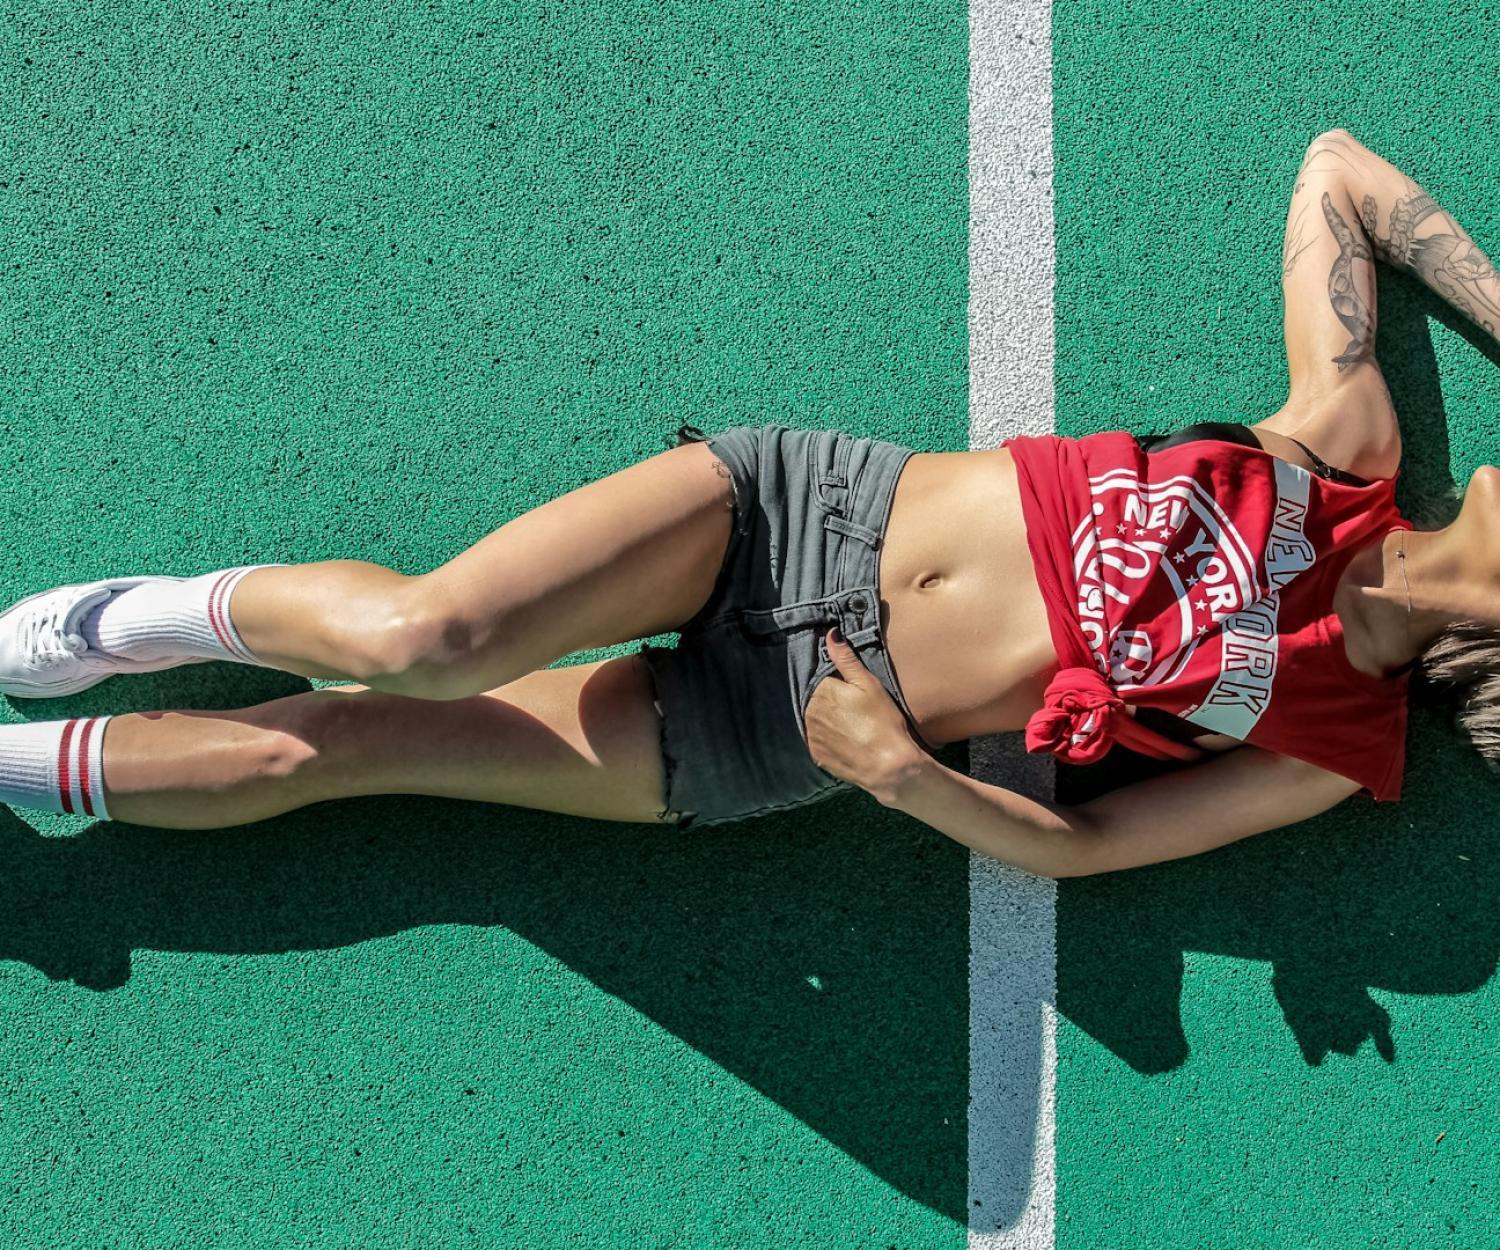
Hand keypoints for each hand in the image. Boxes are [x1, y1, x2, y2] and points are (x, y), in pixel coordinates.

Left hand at [802, 627, 925, 799]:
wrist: (888, 765)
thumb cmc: (883, 721)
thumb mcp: (868, 684)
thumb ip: (846, 658)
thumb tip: (830, 634)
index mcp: (821, 691)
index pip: (823, 679)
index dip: (840, 685)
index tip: (855, 695)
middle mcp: (809, 712)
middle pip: (817, 700)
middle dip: (832, 702)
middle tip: (857, 712)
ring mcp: (811, 735)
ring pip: (816, 720)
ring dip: (828, 721)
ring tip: (853, 727)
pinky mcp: (815, 755)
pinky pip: (818, 741)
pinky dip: (829, 739)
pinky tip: (847, 741)